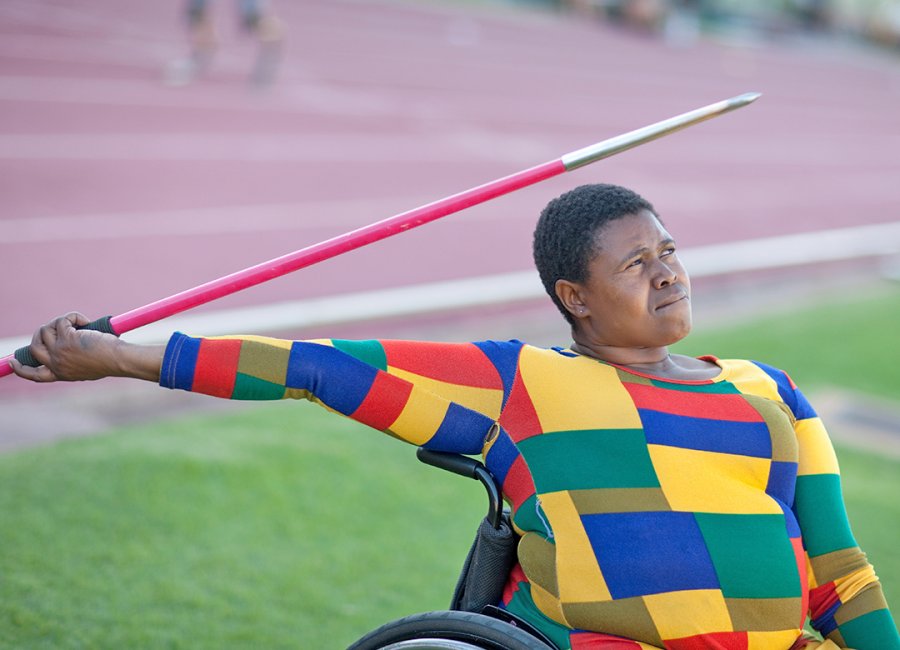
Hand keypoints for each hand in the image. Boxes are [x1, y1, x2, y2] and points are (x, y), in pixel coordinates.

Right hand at [10, 312, 129, 381]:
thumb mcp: (88, 366)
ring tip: (79, 323)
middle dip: (40, 333)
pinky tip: (87, 322)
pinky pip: (62, 320)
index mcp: (61, 374)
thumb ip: (74, 359)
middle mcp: (56, 364)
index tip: (13, 362)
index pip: (34, 375)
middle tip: (58, 326)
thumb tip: (69, 340)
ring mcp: (59, 352)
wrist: (120, 360)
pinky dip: (73, 316)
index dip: (21, 369)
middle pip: (33, 348)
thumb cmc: (111, 361)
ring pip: (45, 330)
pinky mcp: (66, 339)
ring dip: (60, 321)